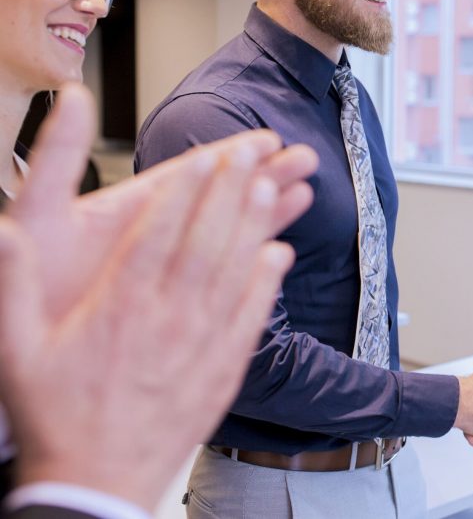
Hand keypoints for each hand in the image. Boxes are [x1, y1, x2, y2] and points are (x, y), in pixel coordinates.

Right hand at [0, 84, 316, 510]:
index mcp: (118, 306)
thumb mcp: (18, 349)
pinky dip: (268, 282)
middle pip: (206, 240)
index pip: (158, 233)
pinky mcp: (223, 369)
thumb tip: (6, 232)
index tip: (205, 158)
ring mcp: (200, 343)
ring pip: (235, 271)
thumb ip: (13, 285)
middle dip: (229, 193)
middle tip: (250, 155)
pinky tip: (279, 253)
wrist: (95, 482)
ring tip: (271, 186)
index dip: (185, 190)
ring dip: (256, 225)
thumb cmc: (57, 415)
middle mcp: (166, 318)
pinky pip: (252, 316)